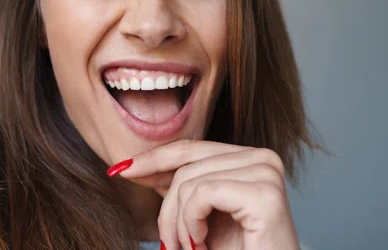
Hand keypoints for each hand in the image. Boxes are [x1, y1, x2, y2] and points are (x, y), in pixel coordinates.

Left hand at [115, 140, 299, 249]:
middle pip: (187, 164)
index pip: (191, 149)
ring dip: (179, 224)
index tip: (121, 169)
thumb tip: (135, 164)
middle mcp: (263, 157)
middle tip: (171, 244)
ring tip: (192, 249)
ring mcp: (266, 172)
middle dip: (167, 207)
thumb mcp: (199, 215)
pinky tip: (202, 244)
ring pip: (190, 181)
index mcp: (250, 157)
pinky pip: (202, 194)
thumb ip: (179, 187)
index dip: (154, 158)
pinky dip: (191, 224)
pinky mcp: (264, 194)